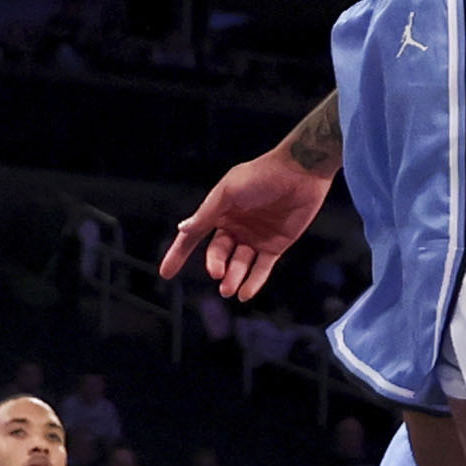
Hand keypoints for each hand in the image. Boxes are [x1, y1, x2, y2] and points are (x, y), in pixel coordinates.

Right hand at [162, 147, 330, 303]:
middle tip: (217, 275)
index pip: (194, 235)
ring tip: (229, 290)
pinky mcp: (275, 245)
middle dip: (216, 266)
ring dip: (233, 278)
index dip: (179, 253)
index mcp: (220, 210)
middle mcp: (235, 226)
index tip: (166, 273)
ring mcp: (255, 237)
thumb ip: (206, 214)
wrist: (300, 172)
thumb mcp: (228, 193)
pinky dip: (253, 282)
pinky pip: (261, 268)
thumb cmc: (261, 176)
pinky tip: (244, 294)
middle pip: (218, 253)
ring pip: (239, 264)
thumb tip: (182, 229)